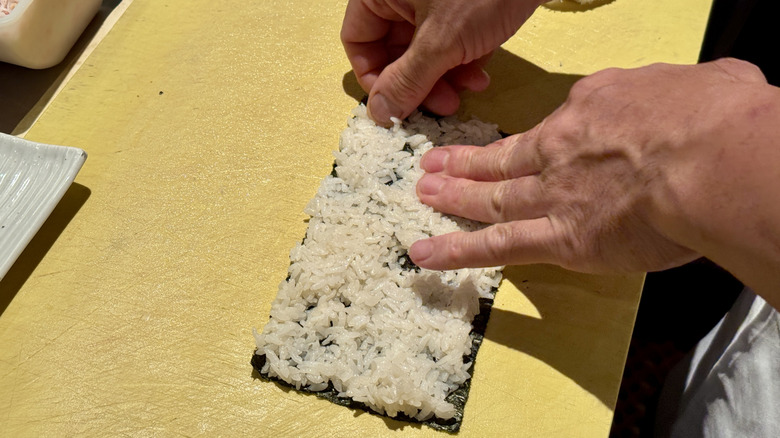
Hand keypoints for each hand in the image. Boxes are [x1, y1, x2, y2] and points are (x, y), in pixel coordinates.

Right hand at [340, 0, 541, 125]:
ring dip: (443, 79)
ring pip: (424, 52)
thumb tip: (379, 114)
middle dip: (418, 84)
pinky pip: (450, 43)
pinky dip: (463, 63)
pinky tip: (481, 76)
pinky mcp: (463, 9)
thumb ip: (406, 80)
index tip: (396, 106)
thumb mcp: (441, 41)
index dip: (374, 78)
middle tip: (440, 106)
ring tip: (466, 92)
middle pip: (393, 50)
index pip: (358, 40)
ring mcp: (433, 3)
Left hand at [408, 59, 779, 285]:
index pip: (564, 120)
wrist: (709, 159)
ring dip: (455, 196)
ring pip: (493, 198)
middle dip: (469, 162)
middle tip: (436, 164)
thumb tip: (692, 99)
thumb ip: (679, 97)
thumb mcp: (702, 84)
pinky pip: (497, 247)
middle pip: (507, 156)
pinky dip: (457, 251)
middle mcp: (563, 148)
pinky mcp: (559, 239)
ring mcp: (554, 193)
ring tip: (425, 193)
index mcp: (596, 106)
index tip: (545, 142)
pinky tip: (425, 254)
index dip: (550, 134)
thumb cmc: (718, 119)